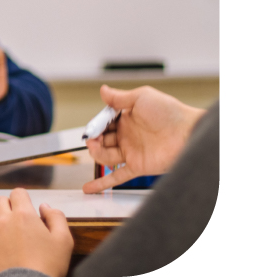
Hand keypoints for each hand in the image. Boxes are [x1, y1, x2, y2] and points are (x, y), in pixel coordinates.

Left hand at [0, 188, 73, 276]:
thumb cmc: (46, 268)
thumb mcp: (64, 241)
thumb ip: (56, 218)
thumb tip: (45, 207)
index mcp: (24, 216)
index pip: (18, 193)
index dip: (22, 197)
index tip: (24, 204)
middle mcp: (3, 220)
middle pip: (0, 200)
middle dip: (7, 204)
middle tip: (13, 216)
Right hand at [82, 85, 205, 193]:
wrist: (189, 133)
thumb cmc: (170, 113)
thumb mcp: (142, 97)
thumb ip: (119, 97)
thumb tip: (103, 91)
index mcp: (126, 119)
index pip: (103, 123)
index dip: (96, 125)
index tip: (92, 127)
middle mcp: (127, 136)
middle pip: (101, 140)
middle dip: (93, 139)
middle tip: (92, 138)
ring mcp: (131, 152)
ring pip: (105, 156)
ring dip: (96, 153)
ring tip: (95, 148)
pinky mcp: (137, 166)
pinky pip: (117, 176)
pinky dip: (102, 183)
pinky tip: (89, 187)